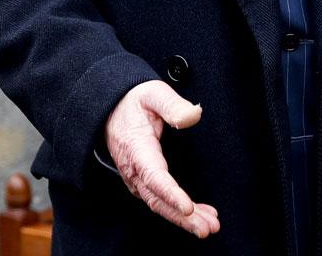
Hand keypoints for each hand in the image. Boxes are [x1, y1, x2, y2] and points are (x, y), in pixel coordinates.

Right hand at [104, 80, 219, 238]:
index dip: (170, 193)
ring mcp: (137, 178)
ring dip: (183, 219)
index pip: (153, 176)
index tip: (188, 207)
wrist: (112, 108)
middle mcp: (134, 169)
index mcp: (136, 148)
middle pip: (157, 199)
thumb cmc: (134, 101)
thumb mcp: (153, 93)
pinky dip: (178, 213)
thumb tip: (194, 115)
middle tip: (207, 228)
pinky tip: (199, 216)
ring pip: (159, 205)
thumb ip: (172, 104)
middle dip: (182, 218)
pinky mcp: (142, 182)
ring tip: (209, 226)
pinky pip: (159, 201)